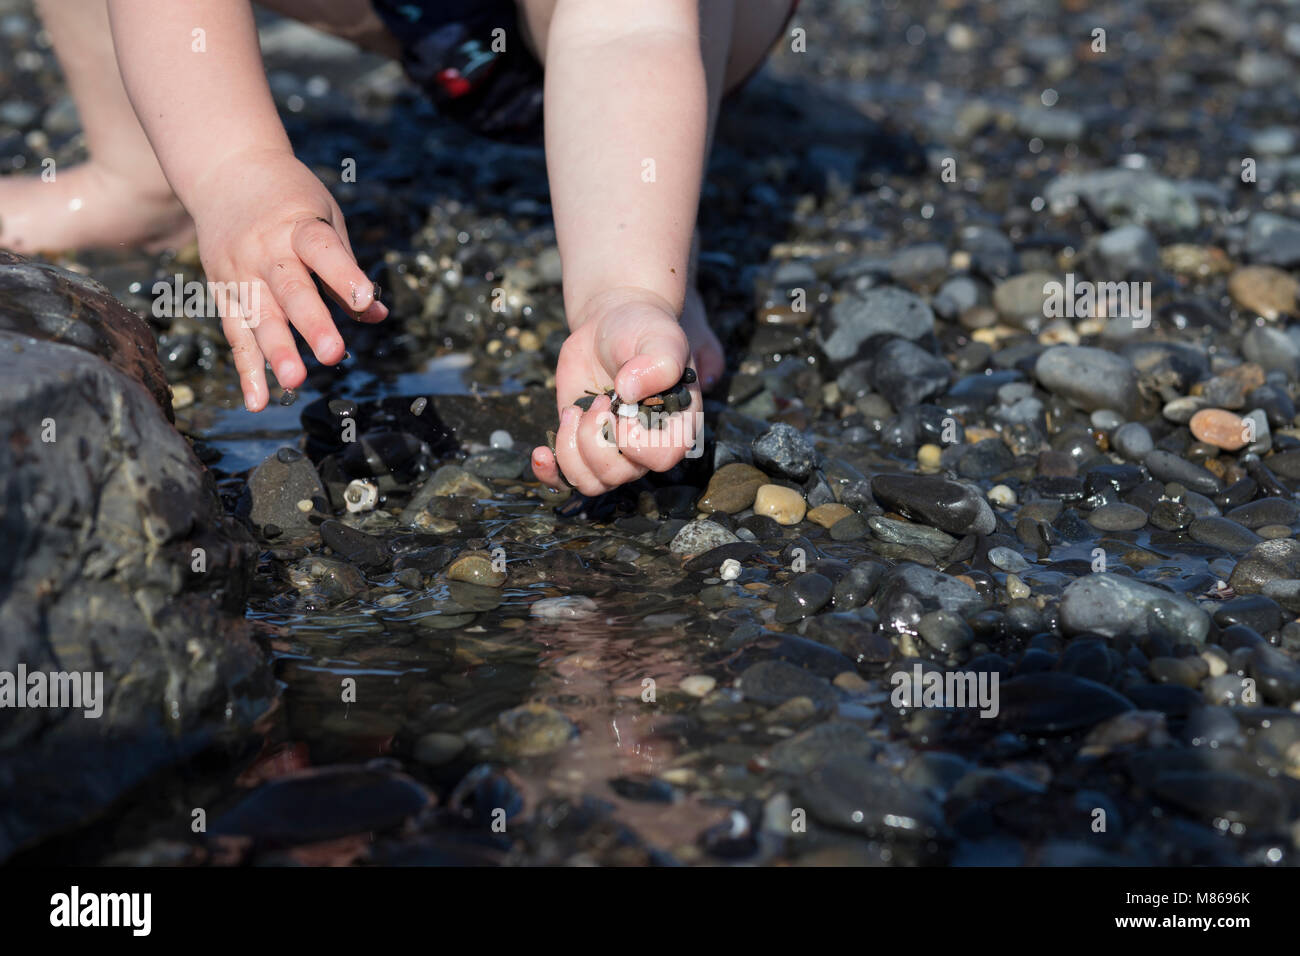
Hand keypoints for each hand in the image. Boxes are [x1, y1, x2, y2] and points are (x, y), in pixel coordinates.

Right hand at [191, 147, 386, 409]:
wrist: (225, 171)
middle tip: (334, 355)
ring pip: (258, 317)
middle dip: (312, 324)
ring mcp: (239, 271)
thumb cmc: (290, 200)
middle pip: (290, 290)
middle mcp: (264, 250)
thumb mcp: (326, 219)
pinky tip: (259, 401)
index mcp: (298, 226)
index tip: (365, 299)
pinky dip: (247, 369)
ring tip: (294, 383)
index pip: (322, 250)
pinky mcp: (222, 291)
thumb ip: (347, 269)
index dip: (344, 274)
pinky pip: (236, 334)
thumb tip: (377, 314)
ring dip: (275, 353)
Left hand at [531, 288, 702, 495]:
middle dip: (595, 436)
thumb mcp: (661, 339)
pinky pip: (566, 480)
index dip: (635, 439)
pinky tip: (541, 451)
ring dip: (571, 448)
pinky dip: (549, 472)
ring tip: (574, 411)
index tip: (622, 403)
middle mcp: (644, 448)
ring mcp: (611, 450)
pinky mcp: (580, 445)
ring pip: (590, 483)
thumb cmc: (644, 332)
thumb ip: (659, 363)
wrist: (613, 324)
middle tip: (598, 399)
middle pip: (617, 474)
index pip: (661, 458)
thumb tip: (628, 390)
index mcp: (674, 427)